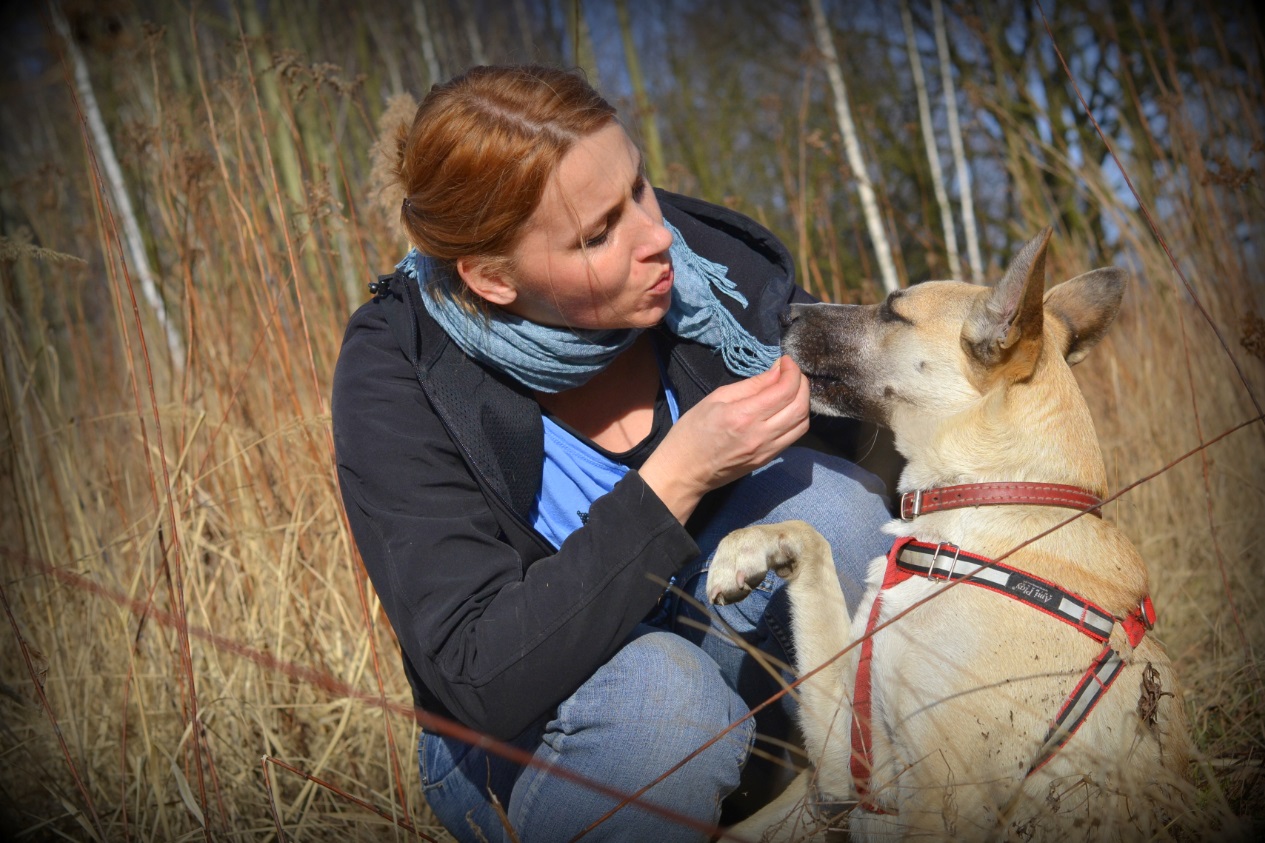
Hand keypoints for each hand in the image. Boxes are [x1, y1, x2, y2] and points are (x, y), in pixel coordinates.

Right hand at [639, 355, 809, 522]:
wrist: (684, 471)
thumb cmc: (692, 432)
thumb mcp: (715, 399)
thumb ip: (751, 385)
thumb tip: (777, 371)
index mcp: (743, 416)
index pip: (784, 390)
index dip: (792, 371)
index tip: (786, 361)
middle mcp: (761, 435)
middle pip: (800, 406)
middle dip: (802, 384)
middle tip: (792, 372)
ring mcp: (767, 451)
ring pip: (802, 423)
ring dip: (803, 402)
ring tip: (792, 389)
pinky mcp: (767, 459)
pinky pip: (793, 436)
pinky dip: (796, 418)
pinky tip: (786, 408)